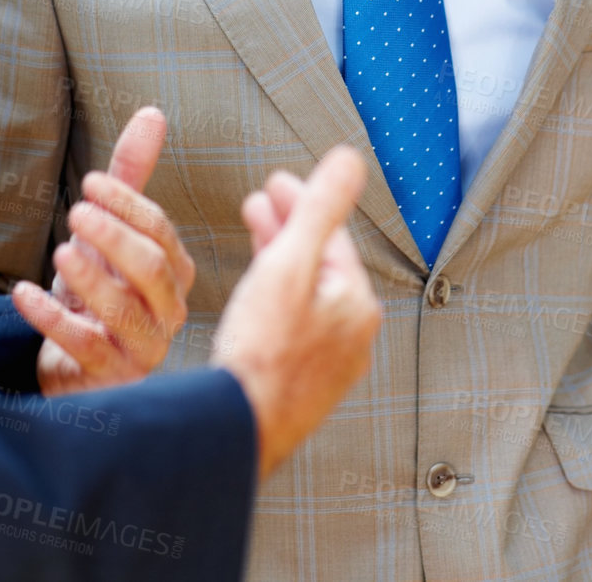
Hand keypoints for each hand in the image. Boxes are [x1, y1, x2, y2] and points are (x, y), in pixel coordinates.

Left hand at [12, 107, 195, 394]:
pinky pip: (86, 346)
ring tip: (58, 251)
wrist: (75, 366)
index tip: (88, 182)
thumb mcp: (109, 232)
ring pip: (125, 310)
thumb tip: (152, 114)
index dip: (127, 204)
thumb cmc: (97, 292)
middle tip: (76, 214)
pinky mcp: (110, 377)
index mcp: (176, 273)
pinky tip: (25, 294)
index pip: (162, 232)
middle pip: (153, 269)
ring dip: (90, 278)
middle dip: (115, 238)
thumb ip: (130, 177)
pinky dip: (53, 319)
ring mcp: (143, 348)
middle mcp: (169, 311)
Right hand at [212, 146, 380, 479]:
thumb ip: (320, 207)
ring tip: (251, 237)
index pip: (331, 237)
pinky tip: (253, 297)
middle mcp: (352, 336)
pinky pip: (294, 327)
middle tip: (260, 202)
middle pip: (319, 265)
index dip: (302, 202)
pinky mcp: (301, 388)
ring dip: (279, 261)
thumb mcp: (290, 262)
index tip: (274, 181)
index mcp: (357, 304)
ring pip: (306, 296)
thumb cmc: (263, 352)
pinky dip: (275, 299)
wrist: (235, 432)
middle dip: (289, 228)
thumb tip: (351, 159)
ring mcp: (328, 366)